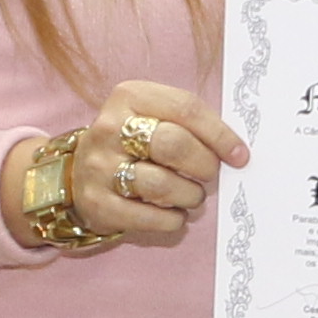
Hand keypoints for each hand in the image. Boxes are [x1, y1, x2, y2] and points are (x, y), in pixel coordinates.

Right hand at [65, 81, 245, 251]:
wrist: (78, 175)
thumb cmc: (131, 144)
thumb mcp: (154, 118)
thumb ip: (189, 125)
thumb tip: (236, 152)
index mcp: (129, 97)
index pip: (186, 109)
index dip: (220, 135)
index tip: (240, 155)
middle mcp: (110, 129)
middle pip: (173, 145)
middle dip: (204, 165)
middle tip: (210, 175)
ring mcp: (100, 167)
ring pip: (162, 184)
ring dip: (190, 195)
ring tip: (192, 196)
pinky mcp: (98, 203)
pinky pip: (150, 218)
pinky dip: (172, 220)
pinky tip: (173, 214)